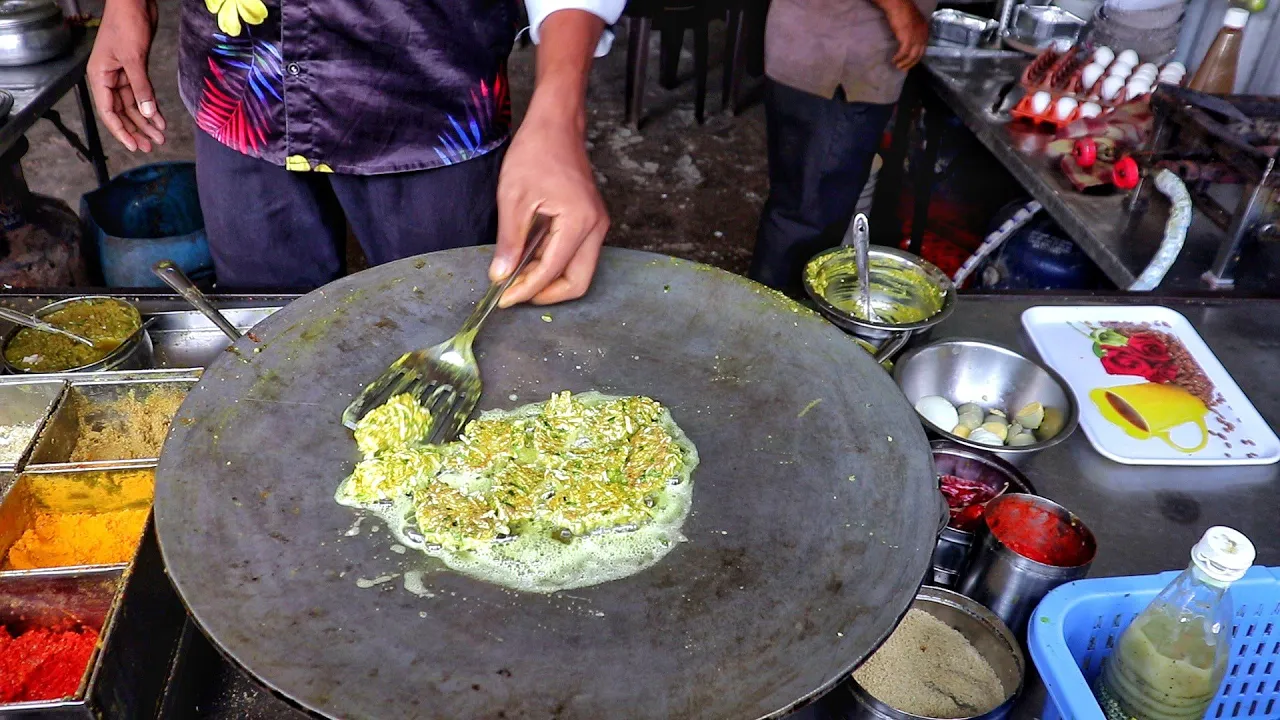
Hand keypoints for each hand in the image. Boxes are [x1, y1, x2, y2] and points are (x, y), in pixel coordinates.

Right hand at [87, 0, 165, 151]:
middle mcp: (109, 78)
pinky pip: (143, 94)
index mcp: (100, 77)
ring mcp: (122, 74)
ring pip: (134, 105)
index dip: (121, 131)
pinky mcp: (136, 69)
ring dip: (147, 121)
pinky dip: (152, 107)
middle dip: (137, 129)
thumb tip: (147, 114)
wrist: (135, 3)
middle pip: (122, 112)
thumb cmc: (126, 24)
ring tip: (160, 137)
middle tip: (152, 145)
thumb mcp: (133, 58)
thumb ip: (140, 87)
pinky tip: (161, 120)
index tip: (135, 146)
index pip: (109, 112)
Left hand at [492, 110, 608, 306]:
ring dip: (550, 279)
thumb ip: (509, 241)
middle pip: (578, 282)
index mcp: (579, 221)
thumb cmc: (536, 151)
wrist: (556, 124)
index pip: (552, 270)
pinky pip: (577, 254)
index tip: (503, 297)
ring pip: (579, 271)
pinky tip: (530, 258)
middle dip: (547, 294)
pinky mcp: (591, 221)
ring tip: (519, 276)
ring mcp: (597, 224)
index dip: (526, 289)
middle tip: (516, 294)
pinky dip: (555, 263)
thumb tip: (501, 276)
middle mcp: (596, 227)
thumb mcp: (513, 197)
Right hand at [885, 2, 927, 70]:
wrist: (899, 6)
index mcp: (925, 31)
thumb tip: (909, 39)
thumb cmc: (903, 11)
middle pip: (919, 54)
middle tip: (903, 68)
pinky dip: (899, 58)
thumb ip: (914, 30)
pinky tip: (894, 60)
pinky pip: (904, 53)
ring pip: (912, 56)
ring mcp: (916, 38)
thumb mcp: (913, 22)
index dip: (916, 57)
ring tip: (897, 66)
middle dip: (911, 63)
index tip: (910, 62)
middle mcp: (923, 36)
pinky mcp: (907, 40)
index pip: (923, 48)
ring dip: (904, 63)